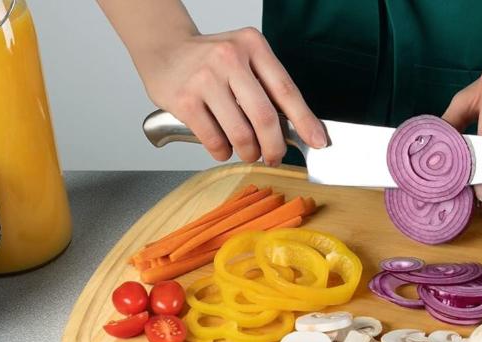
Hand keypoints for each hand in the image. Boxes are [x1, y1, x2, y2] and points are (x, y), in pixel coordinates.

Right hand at [136, 27, 326, 163]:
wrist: (163, 49)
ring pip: (240, 134)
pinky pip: (214, 140)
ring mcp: (205, 78)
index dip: (305, 121)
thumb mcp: (244, 58)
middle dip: (275, 146)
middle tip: (274, 156)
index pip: (286, 90)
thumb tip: (298, 128)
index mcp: (252, 45)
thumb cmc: (210, 61)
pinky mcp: (184, 100)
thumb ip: (267, 86)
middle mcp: (229, 58)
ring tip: (247, 152)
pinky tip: (222, 147)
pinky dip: (222, 152)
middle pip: (265, 117)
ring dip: (249, 153)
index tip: (318, 141)